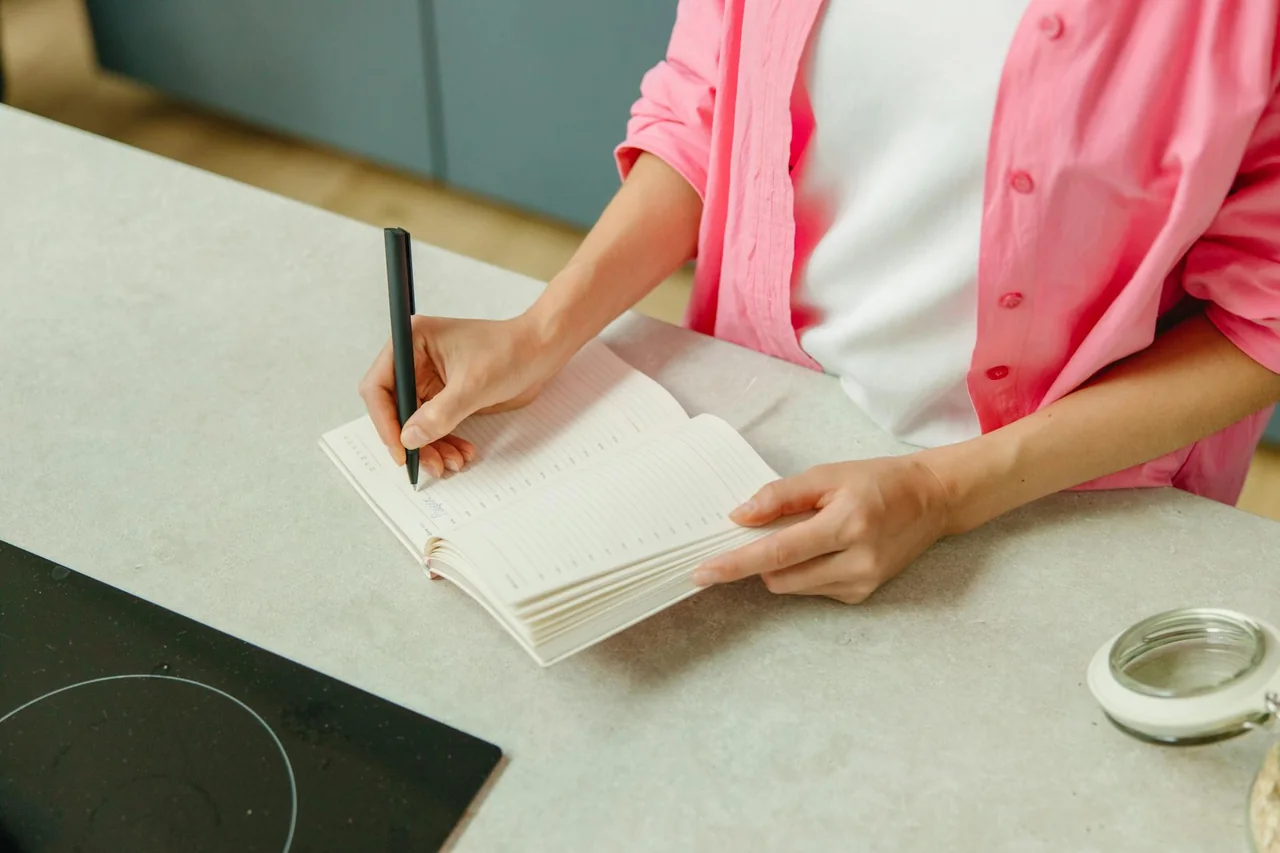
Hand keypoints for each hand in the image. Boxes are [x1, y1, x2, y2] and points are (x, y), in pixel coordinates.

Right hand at [358, 313, 564, 476]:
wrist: (541, 352)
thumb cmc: (510, 351)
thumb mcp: (473, 385)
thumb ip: (439, 414)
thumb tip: (409, 438)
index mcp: (412, 341)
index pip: (379, 386)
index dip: (385, 421)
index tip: (400, 449)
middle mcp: (415, 359)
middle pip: (395, 409)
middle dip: (412, 440)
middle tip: (428, 464)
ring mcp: (429, 378)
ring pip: (415, 423)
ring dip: (430, 446)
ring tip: (451, 462)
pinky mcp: (445, 395)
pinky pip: (434, 425)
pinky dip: (444, 442)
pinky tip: (460, 453)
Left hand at [691, 456, 955, 603]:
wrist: (931, 500)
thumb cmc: (877, 481)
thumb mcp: (827, 475)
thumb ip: (780, 495)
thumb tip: (739, 517)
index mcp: (848, 524)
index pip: (778, 552)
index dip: (736, 563)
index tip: (703, 572)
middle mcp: (857, 561)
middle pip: (780, 577)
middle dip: (759, 559)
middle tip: (765, 529)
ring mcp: (862, 583)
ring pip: (793, 587)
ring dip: (783, 566)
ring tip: (809, 533)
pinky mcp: (863, 595)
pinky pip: (813, 589)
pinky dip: (805, 571)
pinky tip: (827, 548)